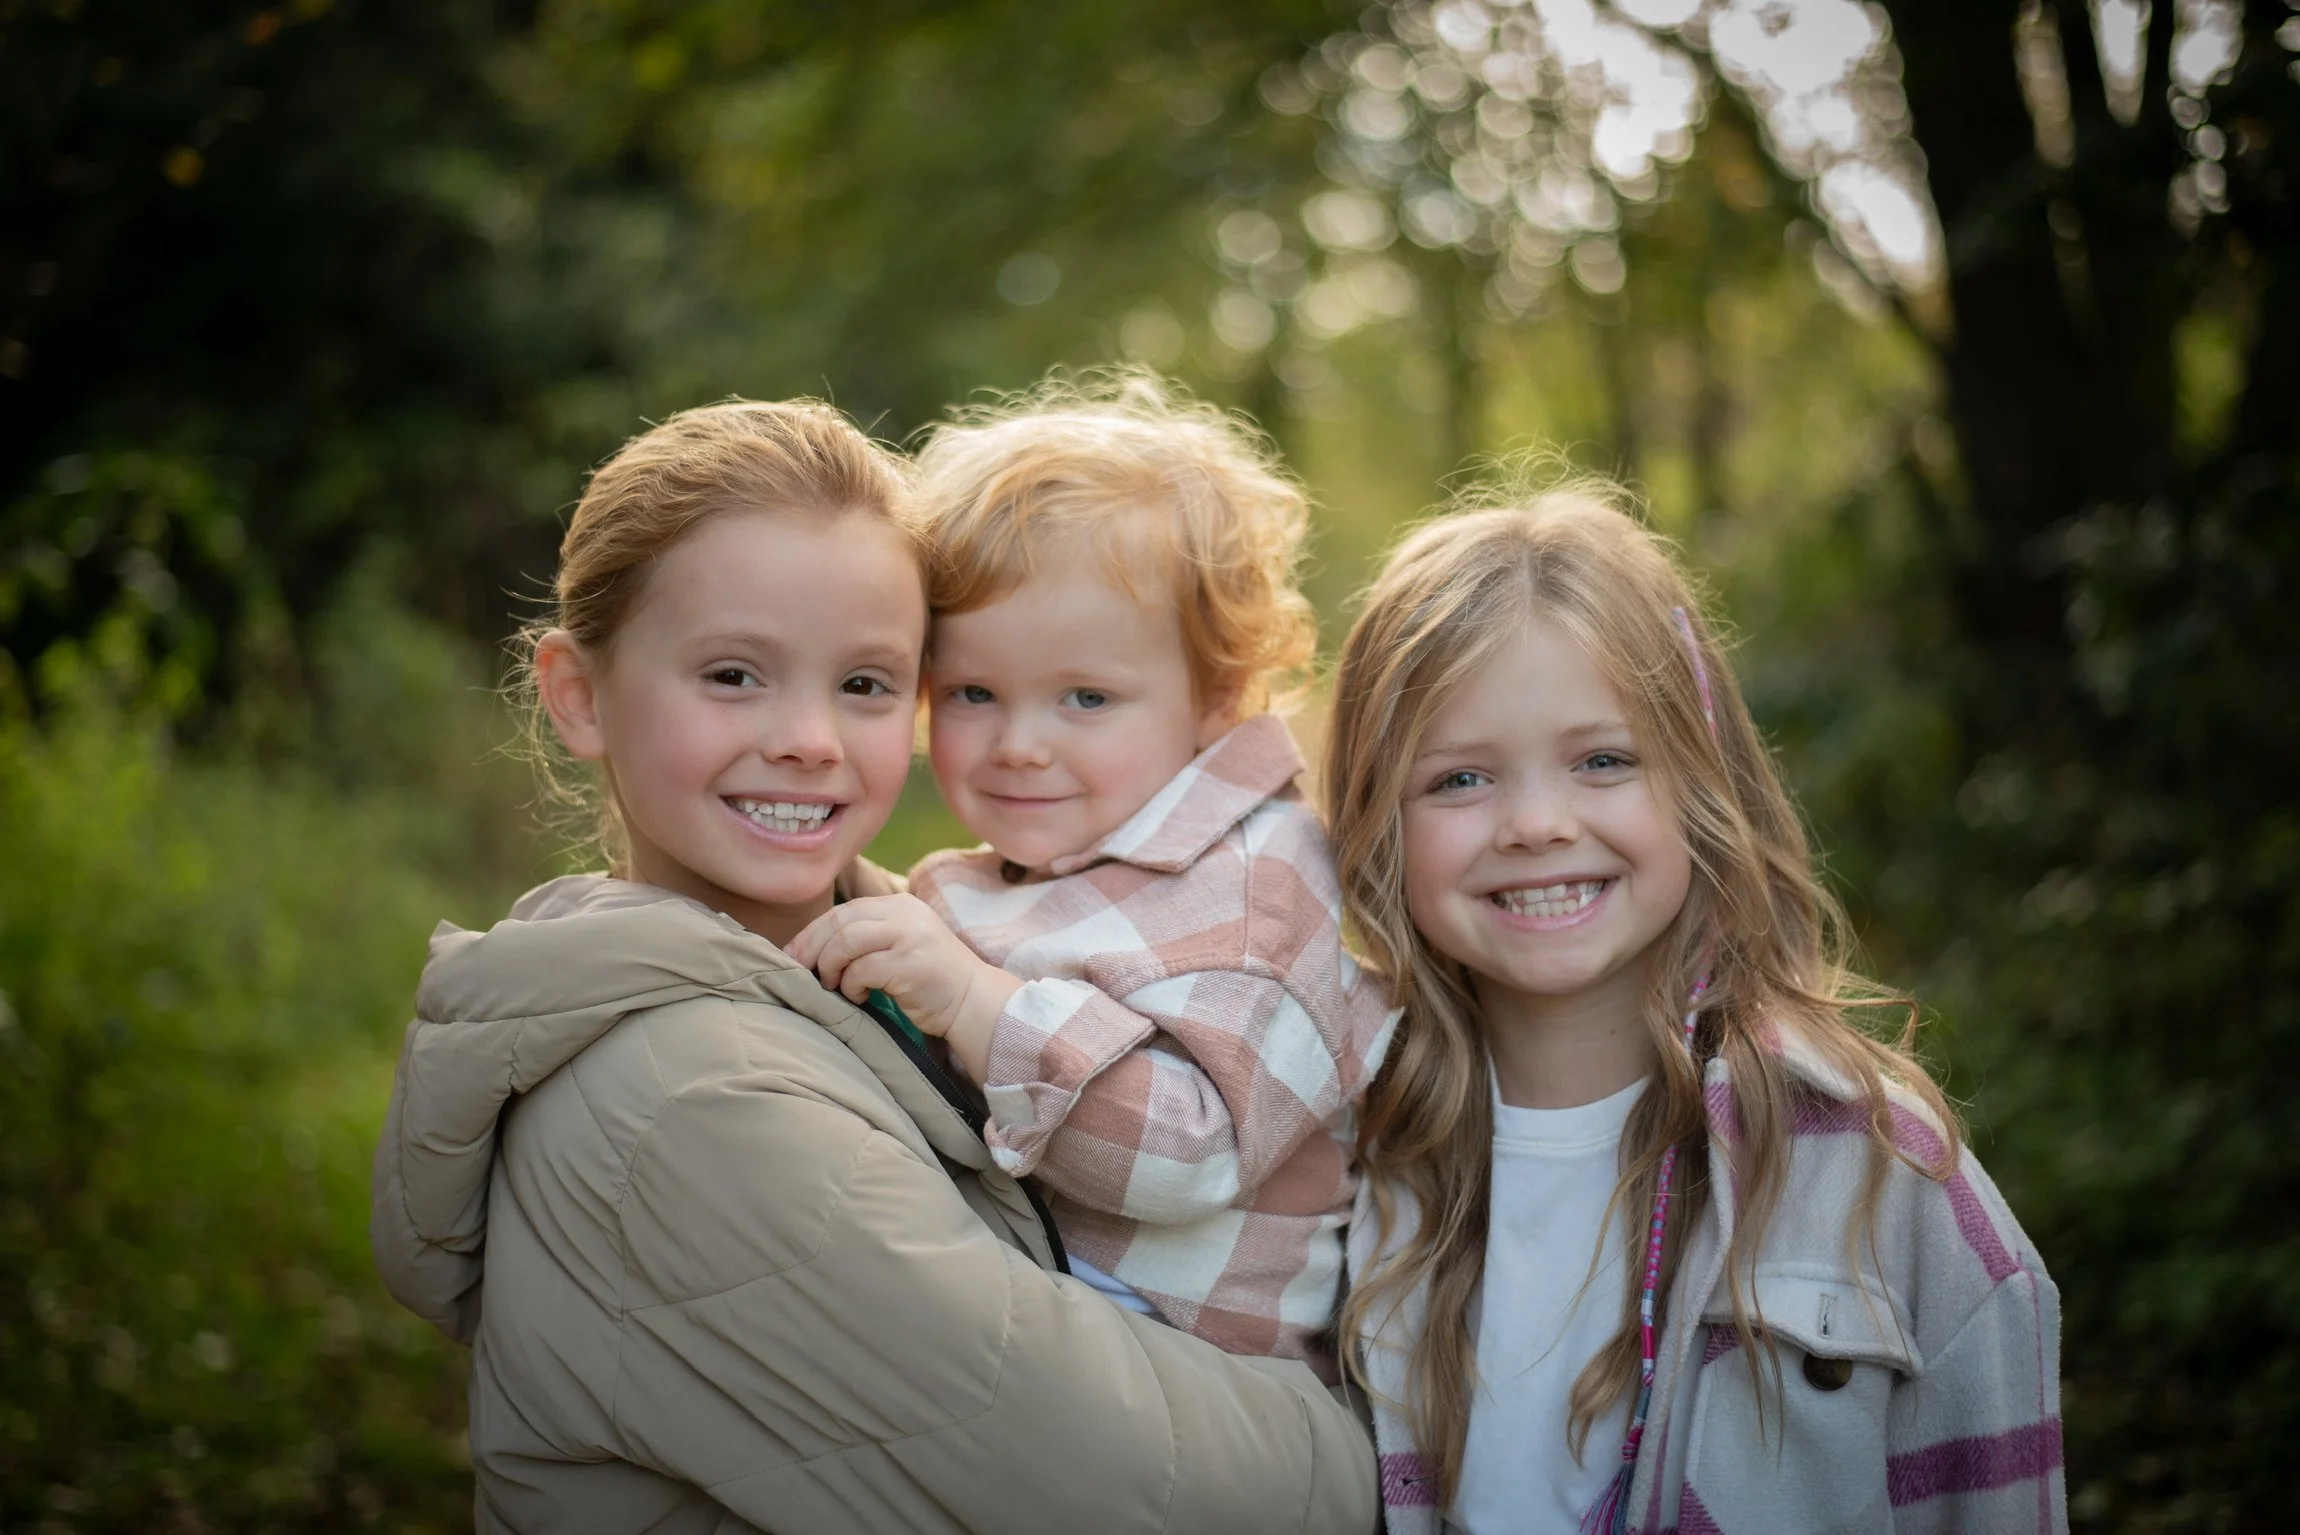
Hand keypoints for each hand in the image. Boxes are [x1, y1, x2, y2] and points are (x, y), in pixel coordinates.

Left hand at [786, 895, 1018, 1082]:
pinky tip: (859, 996)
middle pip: (840, 921)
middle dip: (812, 948)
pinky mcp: (911, 962)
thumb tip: (810, 950)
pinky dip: (851, 985)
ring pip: (846, 942)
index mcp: (899, 904)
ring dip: (830, 967)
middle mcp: (904, 913)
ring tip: (832, 986)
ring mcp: (909, 935)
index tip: (792, 955)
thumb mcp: (899, 946)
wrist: (973, 1001)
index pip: (844, 911)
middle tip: (799, 972)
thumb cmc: (929, 981)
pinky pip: (862, 969)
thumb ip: (866, 939)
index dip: (812, 933)